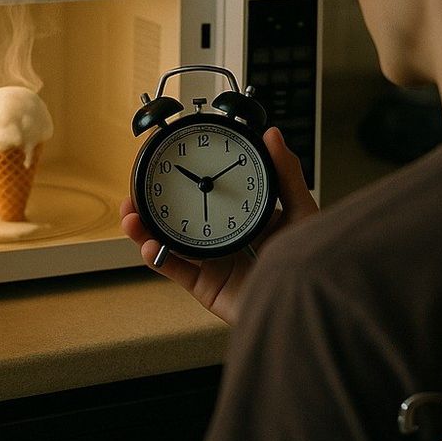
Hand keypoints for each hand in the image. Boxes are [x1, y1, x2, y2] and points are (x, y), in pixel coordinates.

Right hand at [120, 127, 318, 323]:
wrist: (305, 305)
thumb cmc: (310, 264)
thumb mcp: (301, 212)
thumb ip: (286, 174)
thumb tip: (272, 135)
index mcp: (247, 220)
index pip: (213, 193)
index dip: (187, 178)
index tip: (166, 162)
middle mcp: (227, 240)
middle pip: (182, 217)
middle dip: (155, 205)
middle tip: (137, 189)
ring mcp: (215, 264)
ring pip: (171, 243)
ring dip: (145, 229)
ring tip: (130, 216)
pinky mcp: (207, 288)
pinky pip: (177, 270)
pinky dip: (158, 258)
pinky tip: (148, 244)